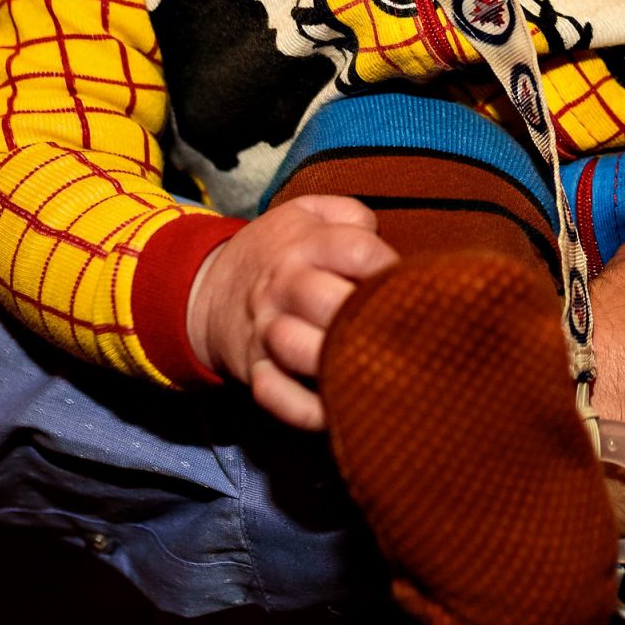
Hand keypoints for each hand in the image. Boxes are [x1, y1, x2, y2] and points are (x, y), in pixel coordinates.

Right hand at [186, 194, 398, 429]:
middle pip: (330, 302)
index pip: (356, 251)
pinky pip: (275, 394)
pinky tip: (338, 411)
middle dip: (367, 318)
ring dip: (338, 363)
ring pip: (298, 349)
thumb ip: (350, 215)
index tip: (415, 286)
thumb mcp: (307, 213)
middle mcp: (284, 286)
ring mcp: (266, 330)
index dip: (390, 268)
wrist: (209, 285)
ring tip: (377, 371)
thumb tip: (383, 236)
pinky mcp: (254, 367)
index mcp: (305, 244)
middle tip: (402, 333)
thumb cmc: (279, 250)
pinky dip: (304, 409)